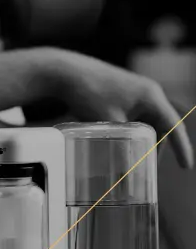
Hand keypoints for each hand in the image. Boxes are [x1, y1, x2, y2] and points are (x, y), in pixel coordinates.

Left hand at [48, 49, 193, 168]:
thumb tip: (125, 176)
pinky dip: (134, 131)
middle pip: (162, 125)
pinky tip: (123, 143)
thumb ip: (120, 149)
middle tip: (146, 168)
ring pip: (148, 122)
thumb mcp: (108, 125)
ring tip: (133, 158)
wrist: (66, 72)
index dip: (181, 148)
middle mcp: (148, 92)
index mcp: (151, 97)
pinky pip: (137, 116)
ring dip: (144, 139)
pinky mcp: (124, 93)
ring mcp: (136, 91)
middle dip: (157, 147)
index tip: (186, 166)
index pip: (174, 126)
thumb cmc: (89, 93)